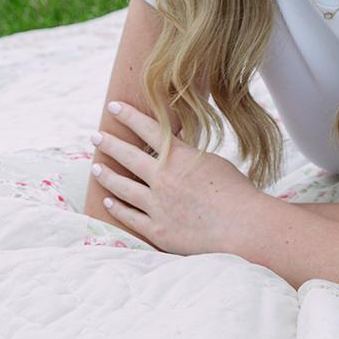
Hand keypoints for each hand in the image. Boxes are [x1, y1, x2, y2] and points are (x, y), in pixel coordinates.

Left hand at [89, 100, 261, 256]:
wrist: (242, 227)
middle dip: (110, 144)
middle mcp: (163, 179)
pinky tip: (109, 202)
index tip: (113, 107)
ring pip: (123, 188)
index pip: (148, 129)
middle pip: (128, 157)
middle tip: (96, 136)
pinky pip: (130, 218)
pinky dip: (118, 208)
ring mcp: (157, 206)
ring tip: (95, 168)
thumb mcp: (212, 163)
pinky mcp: (158, 231)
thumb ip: (188, 157)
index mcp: (179, 157)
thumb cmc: (236, 193)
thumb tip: (174, 151)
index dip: (129, 116)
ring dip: (107, 176)